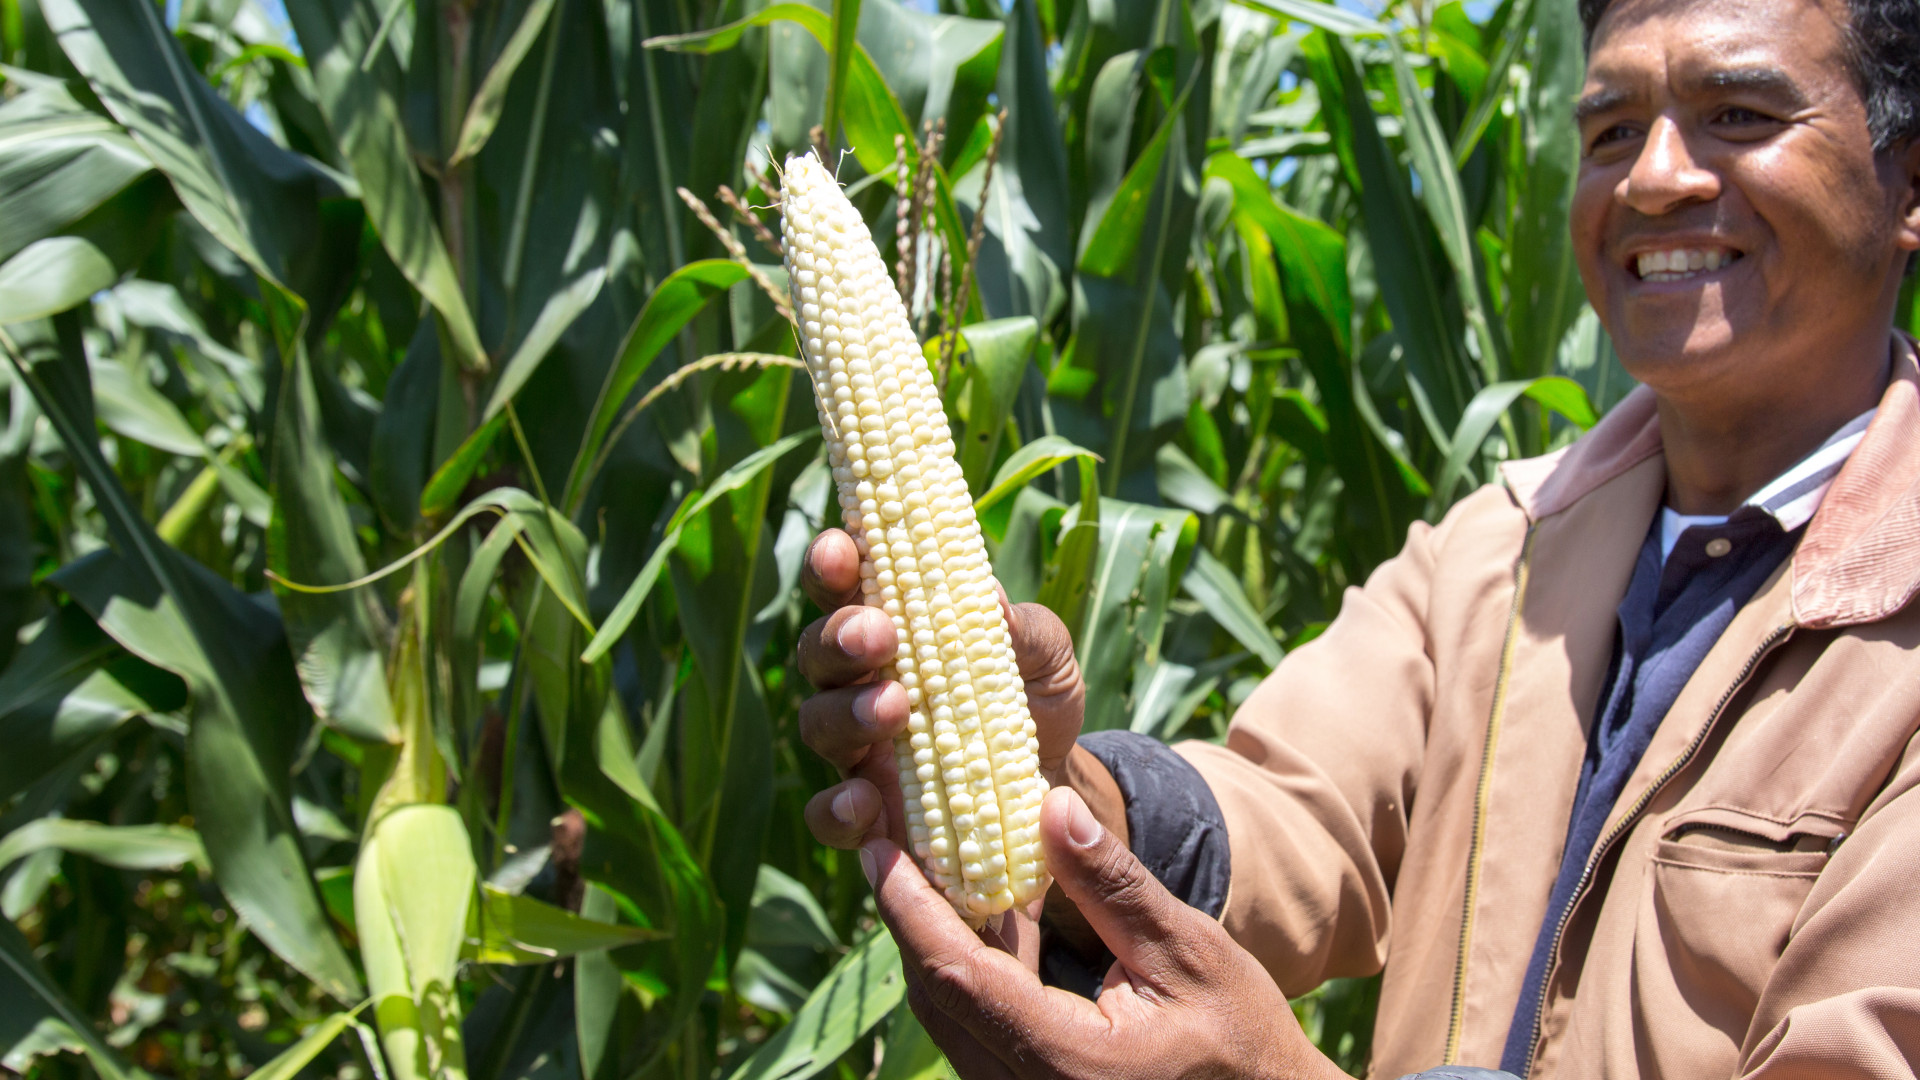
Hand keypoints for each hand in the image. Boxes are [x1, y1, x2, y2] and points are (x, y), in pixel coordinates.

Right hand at [794, 528, 1089, 852]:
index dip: (834, 561)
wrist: (1055, 786)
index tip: (844, 548)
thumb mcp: (1048, 657)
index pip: (846, 583)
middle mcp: (862, 680)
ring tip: (895, 709)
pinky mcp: (869, 811)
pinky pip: (826, 814)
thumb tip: (989, 597)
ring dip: (845, 711)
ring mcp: (858, 747)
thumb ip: (1022, 627)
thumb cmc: (1036, 700)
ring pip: (816, 722)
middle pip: (818, 650)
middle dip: (840, 636)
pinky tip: (866, 802)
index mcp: (896, 625)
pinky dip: (837, 807)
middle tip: (880, 635)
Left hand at [863, 786, 1343, 1079]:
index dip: (909, 908)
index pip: (958, 976)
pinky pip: (977, 1034)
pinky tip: (987, 921)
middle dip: (911, 918)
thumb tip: (1049, 805)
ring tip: (930, 864)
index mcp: (1067, 1063)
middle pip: (937, 999)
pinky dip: (972, 976)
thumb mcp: (1187, 950)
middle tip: (894, 840)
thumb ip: (1111, 884)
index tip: (878, 847)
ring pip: (950, 1019)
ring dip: (939, 945)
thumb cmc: (1242, 1038)